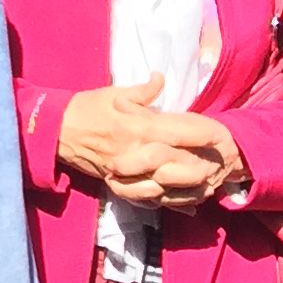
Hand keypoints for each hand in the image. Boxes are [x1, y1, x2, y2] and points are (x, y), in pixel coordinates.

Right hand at [60, 79, 245, 205]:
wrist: (55, 131)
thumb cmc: (86, 108)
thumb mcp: (114, 93)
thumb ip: (143, 90)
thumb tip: (162, 78)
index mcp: (141, 126)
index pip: (182, 131)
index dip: (206, 133)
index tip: (224, 135)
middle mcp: (140, 152)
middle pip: (182, 163)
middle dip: (207, 164)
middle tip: (226, 164)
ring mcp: (131, 171)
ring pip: (170, 186)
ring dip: (194, 188)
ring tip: (213, 185)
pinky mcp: (122, 184)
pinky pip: (151, 198)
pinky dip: (172, 203)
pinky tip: (190, 203)